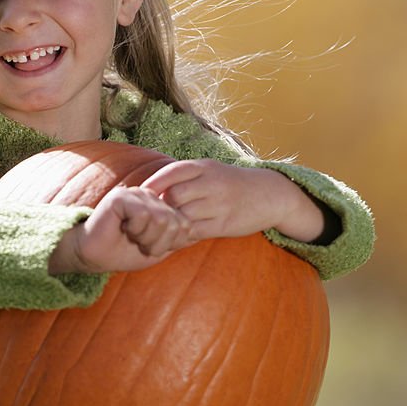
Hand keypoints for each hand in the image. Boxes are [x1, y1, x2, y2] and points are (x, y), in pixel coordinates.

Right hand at [48, 186, 196, 274]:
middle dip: (158, 243)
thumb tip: (195, 231)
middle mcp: (150, 196)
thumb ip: (177, 239)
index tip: (150, 247)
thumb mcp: (158, 249)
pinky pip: (144, 215)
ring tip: (131, 236)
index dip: (170, 244)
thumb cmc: (123, 252)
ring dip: (146, 238)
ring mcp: (136, 194)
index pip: (185, 225)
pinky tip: (122, 229)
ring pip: (161, 219)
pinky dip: (135, 230)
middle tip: (139, 243)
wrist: (93, 256)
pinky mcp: (122, 197)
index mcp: (160, 206)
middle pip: (175, 223)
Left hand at [140, 160, 326, 242]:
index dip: (152, 184)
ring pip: (182, 216)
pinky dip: (180, 237)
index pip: (171, 172)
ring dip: (167, 225)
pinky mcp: (223, 224)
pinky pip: (194, 232)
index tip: (137, 195)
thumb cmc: (230, 183)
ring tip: (155, 230)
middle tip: (145, 217)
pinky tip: (173, 238)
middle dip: (158, 207)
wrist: (268, 194)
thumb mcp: (209, 170)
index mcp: (204, 167)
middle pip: (174, 196)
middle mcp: (211, 183)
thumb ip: (183, 178)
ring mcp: (218, 204)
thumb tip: (149, 191)